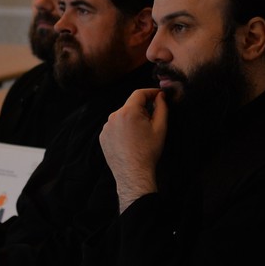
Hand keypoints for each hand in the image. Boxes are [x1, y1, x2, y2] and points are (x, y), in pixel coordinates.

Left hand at [99, 89, 166, 209]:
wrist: (133, 173)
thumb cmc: (148, 151)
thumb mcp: (160, 128)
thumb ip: (161, 107)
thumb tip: (160, 96)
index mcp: (128, 112)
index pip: (139, 94)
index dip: (150, 92)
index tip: (159, 95)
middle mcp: (114, 116)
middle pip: (130, 106)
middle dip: (142, 110)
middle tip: (152, 122)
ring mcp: (106, 127)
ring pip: (122, 117)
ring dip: (132, 120)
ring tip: (140, 135)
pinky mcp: (103, 137)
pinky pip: (115, 127)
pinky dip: (123, 129)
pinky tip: (130, 141)